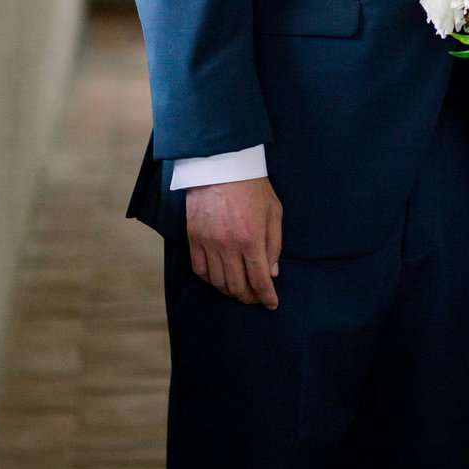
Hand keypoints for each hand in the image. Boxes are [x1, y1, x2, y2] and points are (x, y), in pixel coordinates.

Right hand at [186, 176, 282, 308]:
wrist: (222, 164)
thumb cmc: (253, 186)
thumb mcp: (274, 212)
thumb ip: (274, 245)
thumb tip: (272, 273)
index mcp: (252, 238)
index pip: (259, 280)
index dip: (266, 297)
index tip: (271, 304)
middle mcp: (228, 245)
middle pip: (237, 286)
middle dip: (248, 297)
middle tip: (255, 298)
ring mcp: (208, 242)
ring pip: (217, 282)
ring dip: (229, 292)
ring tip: (239, 291)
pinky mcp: (193, 237)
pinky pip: (199, 269)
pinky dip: (210, 280)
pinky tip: (218, 280)